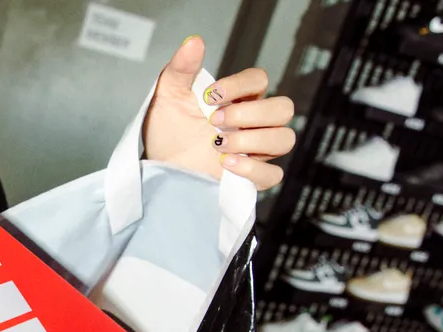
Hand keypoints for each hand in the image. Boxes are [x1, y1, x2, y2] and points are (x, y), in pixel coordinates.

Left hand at [144, 36, 295, 189]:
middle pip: (283, 108)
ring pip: (284, 139)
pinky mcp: (249, 177)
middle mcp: (252, 122)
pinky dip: (253, 170)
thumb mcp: (168, 96)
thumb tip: (193, 42)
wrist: (158, 165)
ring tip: (217, 145)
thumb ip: (181, 69)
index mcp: (238, 98)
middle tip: (215, 122)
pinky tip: (226, 164)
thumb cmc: (167, 131)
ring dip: (252, 141)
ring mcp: (255, 150)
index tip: (209, 96)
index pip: (260, 80)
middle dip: (249, 114)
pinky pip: (273, 175)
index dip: (239, 85)